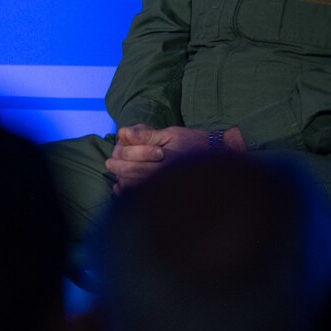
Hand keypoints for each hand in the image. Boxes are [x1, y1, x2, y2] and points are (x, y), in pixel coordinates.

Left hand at [105, 123, 242, 189]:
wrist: (220, 158)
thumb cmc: (194, 143)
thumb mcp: (171, 134)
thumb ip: (147, 135)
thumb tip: (123, 132)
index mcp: (165, 161)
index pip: (133, 163)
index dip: (120, 159)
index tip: (111, 157)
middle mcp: (166, 177)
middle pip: (132, 177)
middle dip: (118, 170)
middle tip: (109, 165)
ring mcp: (169, 187)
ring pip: (137, 189)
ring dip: (124, 183)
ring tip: (117, 178)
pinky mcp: (171, 194)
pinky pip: (147, 199)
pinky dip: (132, 194)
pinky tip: (124, 190)